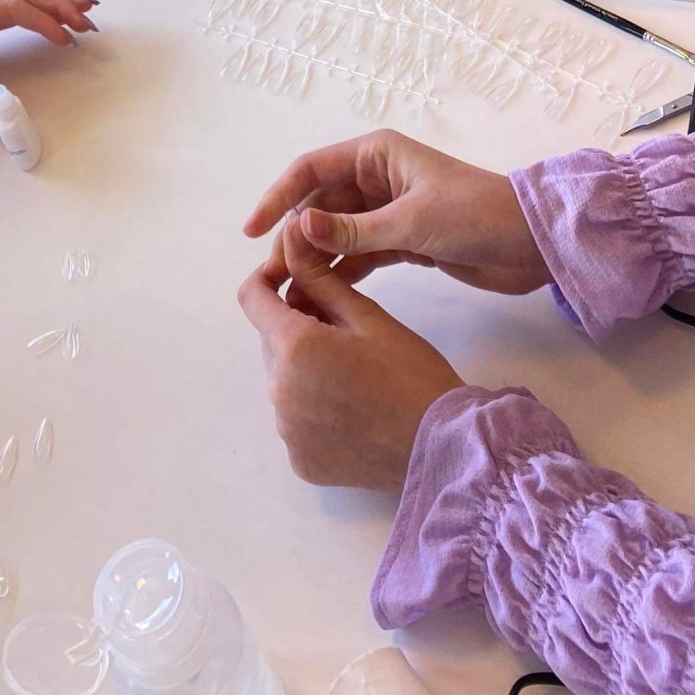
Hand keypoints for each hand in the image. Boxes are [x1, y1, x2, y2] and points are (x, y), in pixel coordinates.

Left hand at [238, 218, 461, 488]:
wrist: (442, 447)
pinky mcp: (300, 460)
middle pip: (271, 341)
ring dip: (305, 368)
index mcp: (293, 347)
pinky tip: (352, 409)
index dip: (267, 279)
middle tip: (344, 329)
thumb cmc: (410, 373)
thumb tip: (289, 233)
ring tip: (353, 372)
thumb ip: (319, 277)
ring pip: (284, 381)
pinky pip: (296, 421)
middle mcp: (278, 391)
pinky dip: (314, 409)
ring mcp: (287, 431)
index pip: (251, 298)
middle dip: (296, 326)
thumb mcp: (367, 317)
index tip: (295, 278)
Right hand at [244, 129, 547, 294]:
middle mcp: (378, 176)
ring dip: (316, 258)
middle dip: (295, 237)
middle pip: (321, 204)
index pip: (312, 171)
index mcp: (377, 154)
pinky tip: (323, 295)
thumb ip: (353, 230)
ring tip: (291, 293)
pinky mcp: (405, 240)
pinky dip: (342, 271)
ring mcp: (391, 209)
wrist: (533, 244)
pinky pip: (361, 252)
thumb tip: (298, 229)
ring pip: (339, 232)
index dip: (278, 198)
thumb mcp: (411, 222)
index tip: (253, 232)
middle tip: (273, 277)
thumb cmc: (474, 216)